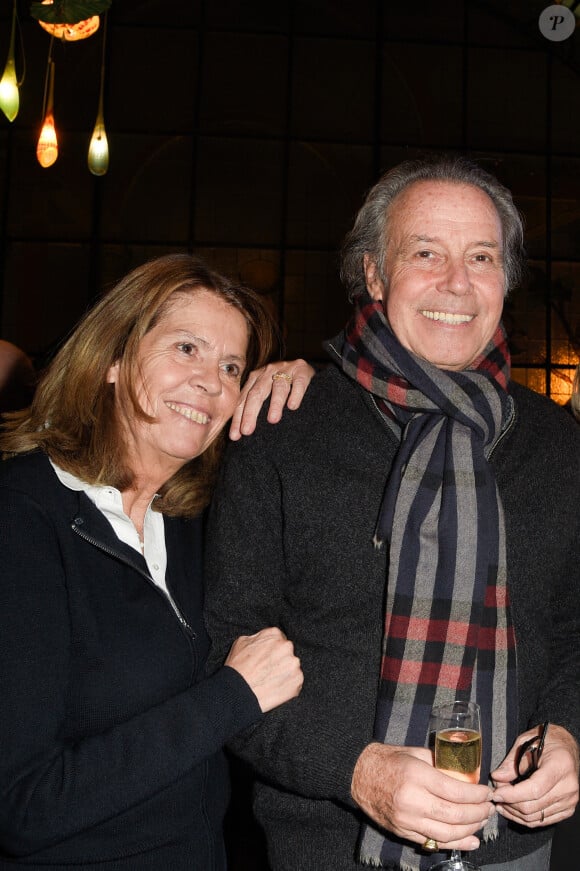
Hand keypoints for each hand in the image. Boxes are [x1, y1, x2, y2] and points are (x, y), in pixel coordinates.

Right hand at [225, 627, 302, 712]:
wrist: (239, 692)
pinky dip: (287, 685)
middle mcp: (287, 647)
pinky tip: (275, 688)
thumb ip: (258, 637)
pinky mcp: (297, 680)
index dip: (271, 650)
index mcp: (274, 634)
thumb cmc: (238, 668)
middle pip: (286, 652)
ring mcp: (294, 664)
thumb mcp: (241, 642)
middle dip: (279, 660)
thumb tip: (263, 640)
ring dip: (284, 672)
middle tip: (267, 670)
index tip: (266, 658)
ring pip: (291, 667)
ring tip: (269, 680)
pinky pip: (295, 681)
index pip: (278, 639)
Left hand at [229, 359, 314, 439]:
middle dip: (250, 413)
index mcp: (255, 378)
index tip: (235, 436)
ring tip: (272, 420)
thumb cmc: (284, 386)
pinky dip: (295, 394)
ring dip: (275, 404)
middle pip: (256, 393)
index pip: (243, 399)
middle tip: (247, 431)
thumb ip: (255, 405)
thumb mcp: (266, 392)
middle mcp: (268, 372)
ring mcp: (285, 369)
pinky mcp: (303, 369)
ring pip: (278, 387)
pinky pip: (299, 382)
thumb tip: (241, 432)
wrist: (305, 367)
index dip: (238, 417)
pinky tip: (293, 406)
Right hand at [351, 743, 493, 851]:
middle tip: (489, 808)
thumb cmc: (388, 759)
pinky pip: (434, 842)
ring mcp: (407, 820)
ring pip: (448, 833)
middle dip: (478, 813)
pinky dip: (456, 843)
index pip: (456, 792)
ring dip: (470, 830)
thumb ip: (440, 763)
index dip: (476, 795)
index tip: (487, 793)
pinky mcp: (403, 832)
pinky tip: (471, 840)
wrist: (358, 775)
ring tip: (482, 821)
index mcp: (417, 776)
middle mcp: (413, 801)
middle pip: (455, 815)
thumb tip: (466, 773)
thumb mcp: (415, 753)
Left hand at [492, 723, 579, 826]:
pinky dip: (525, 818)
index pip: (534, 789)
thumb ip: (512, 762)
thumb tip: (497, 778)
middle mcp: (568, 787)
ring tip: (501, 802)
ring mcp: (570, 800)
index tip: (496, 793)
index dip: (512, 794)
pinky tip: (513, 809)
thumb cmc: (548, 740)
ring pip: (536, 817)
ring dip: (514, 813)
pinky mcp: (567, 809)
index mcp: (560, 766)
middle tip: (496, 795)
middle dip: (509, 803)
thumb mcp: (527, 742)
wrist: (567, 745)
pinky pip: (543, 820)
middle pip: (533, 806)